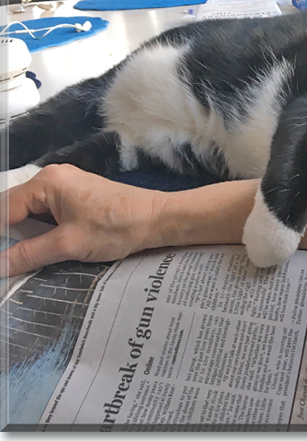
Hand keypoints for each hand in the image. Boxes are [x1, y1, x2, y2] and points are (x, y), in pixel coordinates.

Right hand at [1, 164, 166, 276]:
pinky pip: (48, 214)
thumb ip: (27, 254)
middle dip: (9, 236)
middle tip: (10, 262)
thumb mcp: (68, 244)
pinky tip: (43, 249)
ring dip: (26, 236)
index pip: (2, 210)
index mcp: (46, 182)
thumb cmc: (116, 227)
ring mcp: (67, 186)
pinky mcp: (79, 197)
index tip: (0, 261)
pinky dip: (42, 231)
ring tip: (23, 259)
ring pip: (31, 213)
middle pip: (14, 209)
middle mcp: (53, 178)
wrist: (157, 219)